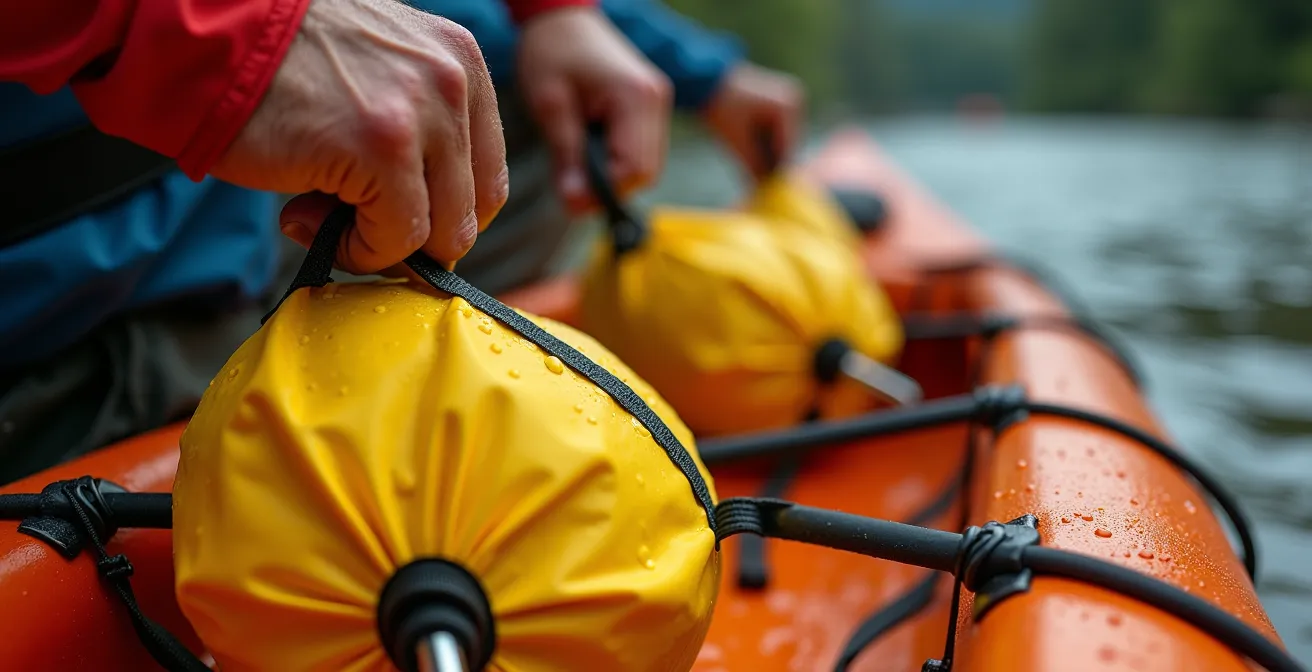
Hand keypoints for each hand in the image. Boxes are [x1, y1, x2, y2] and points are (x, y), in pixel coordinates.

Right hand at [209, 0, 507, 273]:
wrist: (201, 34)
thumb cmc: (279, 64)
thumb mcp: (382, 75)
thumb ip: (423, 131)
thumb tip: (435, 229)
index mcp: (461, 63)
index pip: (487, 176)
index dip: (440, 214)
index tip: (391, 218)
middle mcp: (452, 82)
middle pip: (470, 210)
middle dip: (411, 234)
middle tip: (349, 221)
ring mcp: (420, 114)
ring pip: (439, 232)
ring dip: (379, 244)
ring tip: (319, 213)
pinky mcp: (380, 148)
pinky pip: (394, 239)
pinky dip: (354, 249)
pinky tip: (302, 214)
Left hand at [517, 8, 672, 212]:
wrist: (563, 19)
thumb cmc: (552, 53)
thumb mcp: (550, 105)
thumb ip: (567, 155)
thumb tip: (577, 205)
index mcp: (635, 97)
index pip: (634, 169)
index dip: (604, 193)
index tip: (570, 198)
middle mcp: (657, 102)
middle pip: (645, 173)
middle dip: (609, 188)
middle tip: (570, 185)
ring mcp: (658, 105)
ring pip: (646, 166)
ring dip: (613, 176)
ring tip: (577, 165)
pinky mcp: (651, 108)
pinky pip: (641, 152)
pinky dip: (617, 162)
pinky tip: (591, 151)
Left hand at [703, 63, 803, 180]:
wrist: (706, 81)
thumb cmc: (719, 108)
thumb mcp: (736, 141)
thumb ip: (752, 166)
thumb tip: (763, 191)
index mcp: (787, 107)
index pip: (786, 151)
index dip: (774, 172)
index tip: (764, 191)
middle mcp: (795, 102)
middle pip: (785, 147)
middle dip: (769, 164)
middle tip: (754, 183)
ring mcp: (790, 101)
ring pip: (781, 143)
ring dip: (766, 155)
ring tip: (748, 165)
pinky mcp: (781, 104)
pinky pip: (775, 134)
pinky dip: (763, 144)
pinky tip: (749, 150)